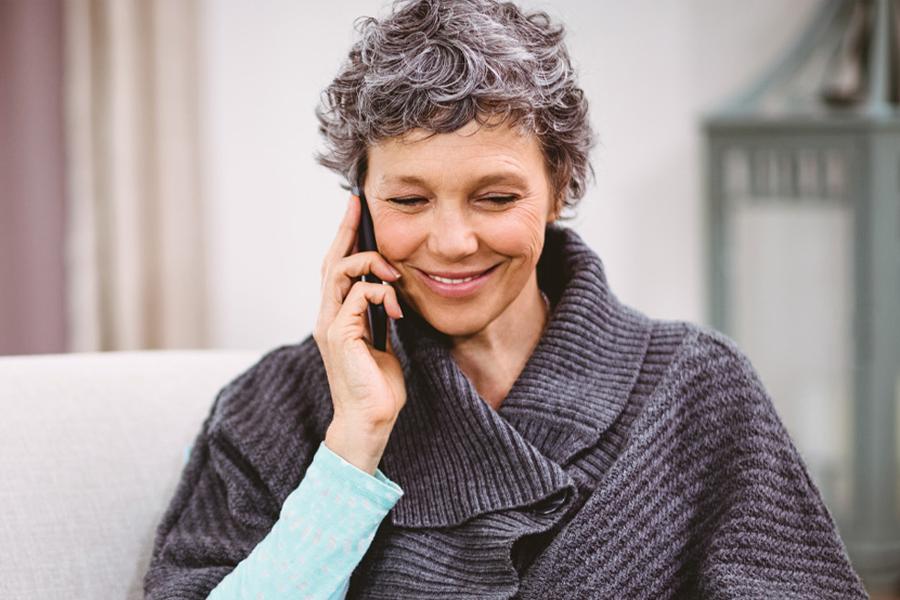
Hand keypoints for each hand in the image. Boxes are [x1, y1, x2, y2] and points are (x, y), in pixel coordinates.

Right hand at [314, 193, 406, 473]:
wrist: (370, 421)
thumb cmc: (378, 387)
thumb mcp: (383, 341)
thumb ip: (379, 315)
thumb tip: (390, 292)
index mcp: (336, 316)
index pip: (336, 268)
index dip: (345, 238)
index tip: (356, 211)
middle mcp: (327, 316)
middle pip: (331, 261)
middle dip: (346, 230)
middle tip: (358, 204)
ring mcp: (330, 325)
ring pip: (339, 273)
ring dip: (369, 262)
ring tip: (394, 269)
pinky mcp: (340, 336)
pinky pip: (357, 296)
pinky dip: (379, 291)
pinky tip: (397, 303)